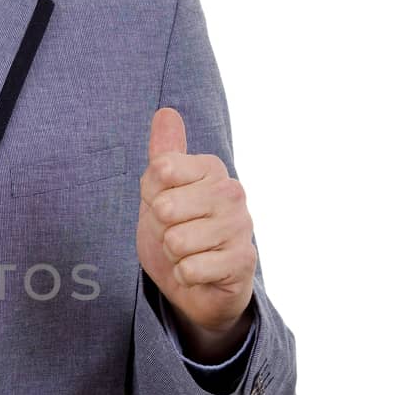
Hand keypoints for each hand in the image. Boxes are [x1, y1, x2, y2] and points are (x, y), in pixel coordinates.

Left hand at [136, 108, 255, 335]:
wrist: (198, 282)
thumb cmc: (179, 230)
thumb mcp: (160, 191)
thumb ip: (163, 155)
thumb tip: (166, 112)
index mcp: (211, 168)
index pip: (160, 171)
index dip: (151, 196)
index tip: (166, 205)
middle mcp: (231, 192)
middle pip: (165, 207)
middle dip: (161, 229)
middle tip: (177, 233)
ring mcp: (241, 226)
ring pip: (176, 240)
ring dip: (174, 255)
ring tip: (189, 253)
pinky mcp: (243, 261)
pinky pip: (190, 269)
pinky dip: (185, 276)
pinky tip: (200, 272)